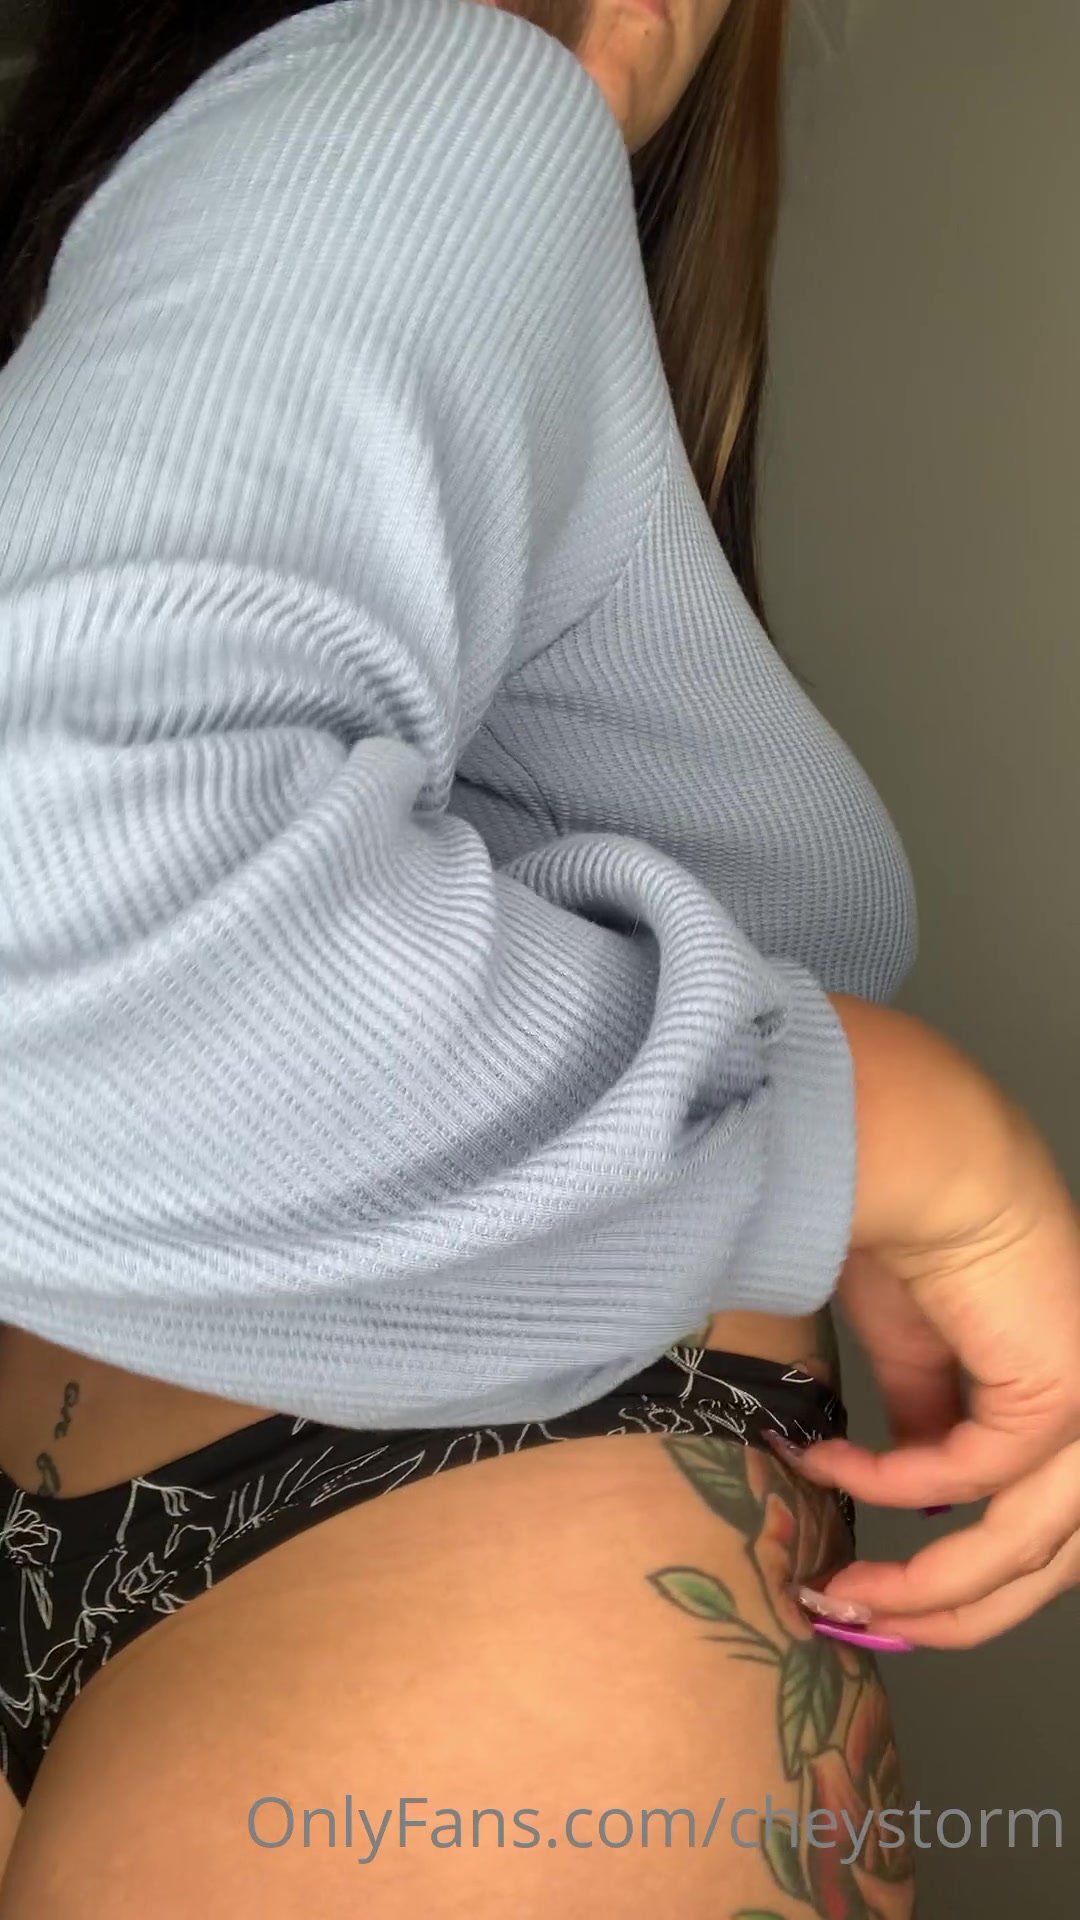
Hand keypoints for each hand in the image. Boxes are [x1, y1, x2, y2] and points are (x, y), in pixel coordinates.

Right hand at [793, 1005, 1079, 1646]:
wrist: (917, 1154)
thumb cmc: (911, 1221)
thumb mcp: (914, 1345)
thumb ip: (928, 1418)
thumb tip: (924, 1496)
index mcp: (1062, 1392)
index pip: (1041, 1522)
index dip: (964, 1579)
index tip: (875, 1592)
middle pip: (1046, 1560)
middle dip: (950, 1610)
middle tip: (860, 1616)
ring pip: (1030, 1549)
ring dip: (930, 1589)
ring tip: (845, 1590)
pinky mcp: (1062, 1395)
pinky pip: (969, 1477)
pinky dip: (892, 1481)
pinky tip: (829, 1460)